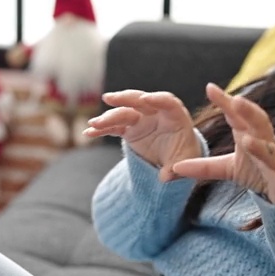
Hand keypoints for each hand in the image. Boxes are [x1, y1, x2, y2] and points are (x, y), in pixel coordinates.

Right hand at [83, 90, 200, 181]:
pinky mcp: (130, 128)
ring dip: (108, 116)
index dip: (157, 99)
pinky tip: (89, 133)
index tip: (145, 98)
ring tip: (94, 124)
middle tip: (109, 99)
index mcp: (175, 117)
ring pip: (124, 112)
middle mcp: (156, 113)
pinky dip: (102, 129)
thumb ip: (176, 168)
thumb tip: (166, 177)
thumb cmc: (183, 154)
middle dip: (124, 98)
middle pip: (140, 101)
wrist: (174, 157)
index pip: (168, 102)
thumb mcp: (184, 162)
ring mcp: (141, 119)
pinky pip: (114, 126)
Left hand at [171, 83, 274, 205]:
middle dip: (249, 112)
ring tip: (248, 141)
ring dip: (261, 147)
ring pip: (271, 152)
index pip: (237, 116)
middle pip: (259, 124)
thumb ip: (204, 166)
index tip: (210, 88)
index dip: (226, 102)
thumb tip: (175, 166)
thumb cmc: (258, 170)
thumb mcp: (228, 168)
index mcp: (250, 135)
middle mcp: (266, 143)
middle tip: (236, 101)